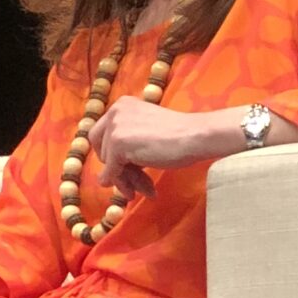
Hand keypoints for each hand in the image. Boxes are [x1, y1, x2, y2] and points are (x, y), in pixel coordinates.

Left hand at [82, 100, 231, 199]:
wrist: (195, 136)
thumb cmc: (178, 136)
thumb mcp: (145, 134)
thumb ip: (125, 148)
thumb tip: (103, 180)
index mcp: (121, 106)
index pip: (101, 136)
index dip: (110, 156)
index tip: (125, 169)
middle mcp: (114, 112)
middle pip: (102, 150)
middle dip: (118, 170)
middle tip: (134, 185)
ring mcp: (115, 127)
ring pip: (108, 164)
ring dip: (127, 179)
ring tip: (145, 188)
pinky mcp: (118, 143)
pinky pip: (111, 171)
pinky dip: (122, 183)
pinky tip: (140, 191)